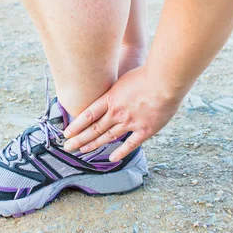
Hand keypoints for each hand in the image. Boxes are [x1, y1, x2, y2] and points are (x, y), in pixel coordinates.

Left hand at [63, 65, 182, 160]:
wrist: (165, 81)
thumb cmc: (147, 74)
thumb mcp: (124, 78)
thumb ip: (116, 89)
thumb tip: (110, 92)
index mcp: (110, 98)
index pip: (88, 115)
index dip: (76, 126)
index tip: (66, 133)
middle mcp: (117, 112)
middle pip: (94, 129)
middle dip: (79, 139)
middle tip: (67, 147)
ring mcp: (130, 122)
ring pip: (108, 137)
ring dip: (93, 145)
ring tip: (81, 151)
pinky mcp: (145, 129)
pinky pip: (130, 144)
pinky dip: (120, 152)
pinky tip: (111, 159)